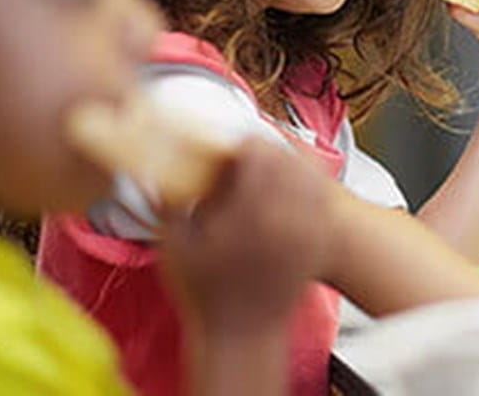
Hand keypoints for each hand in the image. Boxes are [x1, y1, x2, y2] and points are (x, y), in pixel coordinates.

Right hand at [158, 137, 330, 334]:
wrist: (243, 335)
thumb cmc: (205, 294)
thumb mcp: (176, 246)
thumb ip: (169, 203)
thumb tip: (155, 170)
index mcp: (250, 212)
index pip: (259, 153)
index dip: (244, 143)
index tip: (231, 146)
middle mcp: (286, 216)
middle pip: (288, 157)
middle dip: (268, 148)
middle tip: (251, 151)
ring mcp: (308, 227)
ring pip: (311, 171)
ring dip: (292, 160)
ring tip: (272, 162)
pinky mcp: (319, 239)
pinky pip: (323, 195)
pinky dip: (310, 181)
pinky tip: (294, 183)